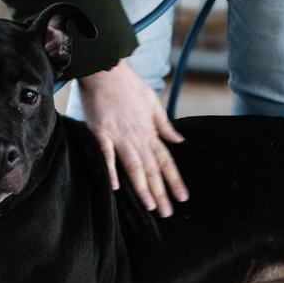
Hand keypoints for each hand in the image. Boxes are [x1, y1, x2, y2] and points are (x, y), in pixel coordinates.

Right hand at [77, 60, 188, 216]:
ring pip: (134, 166)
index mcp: (150, 131)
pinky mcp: (101, 132)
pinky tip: (115, 186)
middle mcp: (137, 136)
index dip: (174, 180)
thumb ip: (164, 124)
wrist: (106, 69)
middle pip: (152, 169)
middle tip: (167, 213)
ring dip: (142, 187)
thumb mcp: (153, 102)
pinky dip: (111, 169)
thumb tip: (179, 140)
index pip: (166, 161)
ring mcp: (119, 135)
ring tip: (150, 206)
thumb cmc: (128, 85)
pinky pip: (107, 154)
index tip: (183, 197)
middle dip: (161, 192)